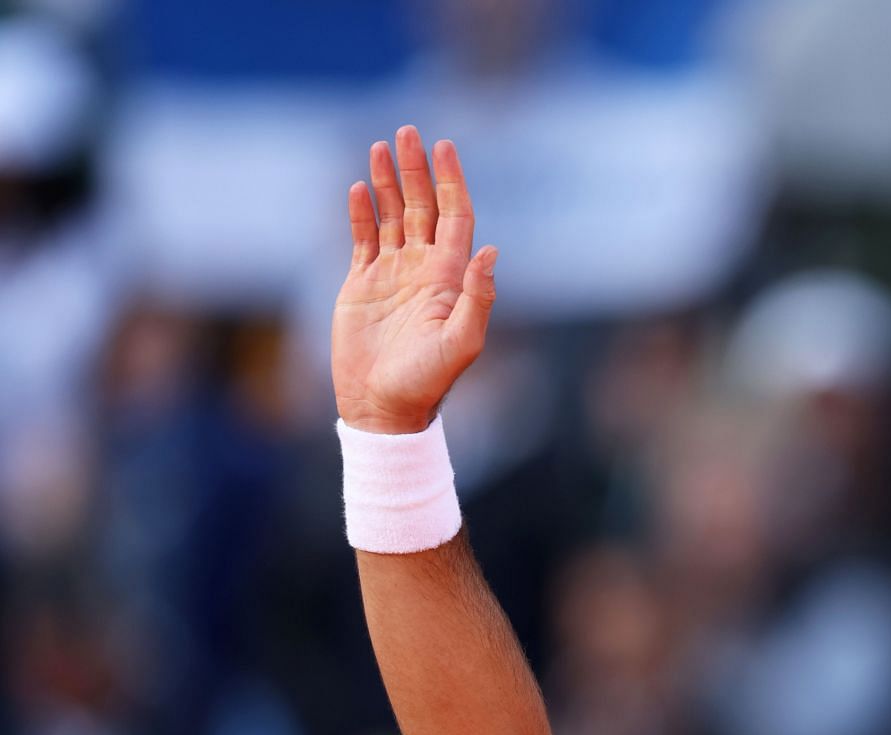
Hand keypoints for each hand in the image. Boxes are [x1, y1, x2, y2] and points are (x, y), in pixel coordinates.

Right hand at [332, 127, 496, 433]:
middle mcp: (425, 269)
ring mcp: (393, 275)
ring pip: (392, 216)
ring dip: (388, 182)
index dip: (451, 181)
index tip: (444, 146)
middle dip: (417, 170)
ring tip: (381, 147)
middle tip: (409, 132)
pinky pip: (363, 239)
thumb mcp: (461, 342)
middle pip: (423, 207)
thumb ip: (478, 297)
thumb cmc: (427, 381)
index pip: (455, 216)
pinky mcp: (362, 285)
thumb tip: (491, 250)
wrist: (384, 407)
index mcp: (451, 277)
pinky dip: (361, 213)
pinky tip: (359, 188)